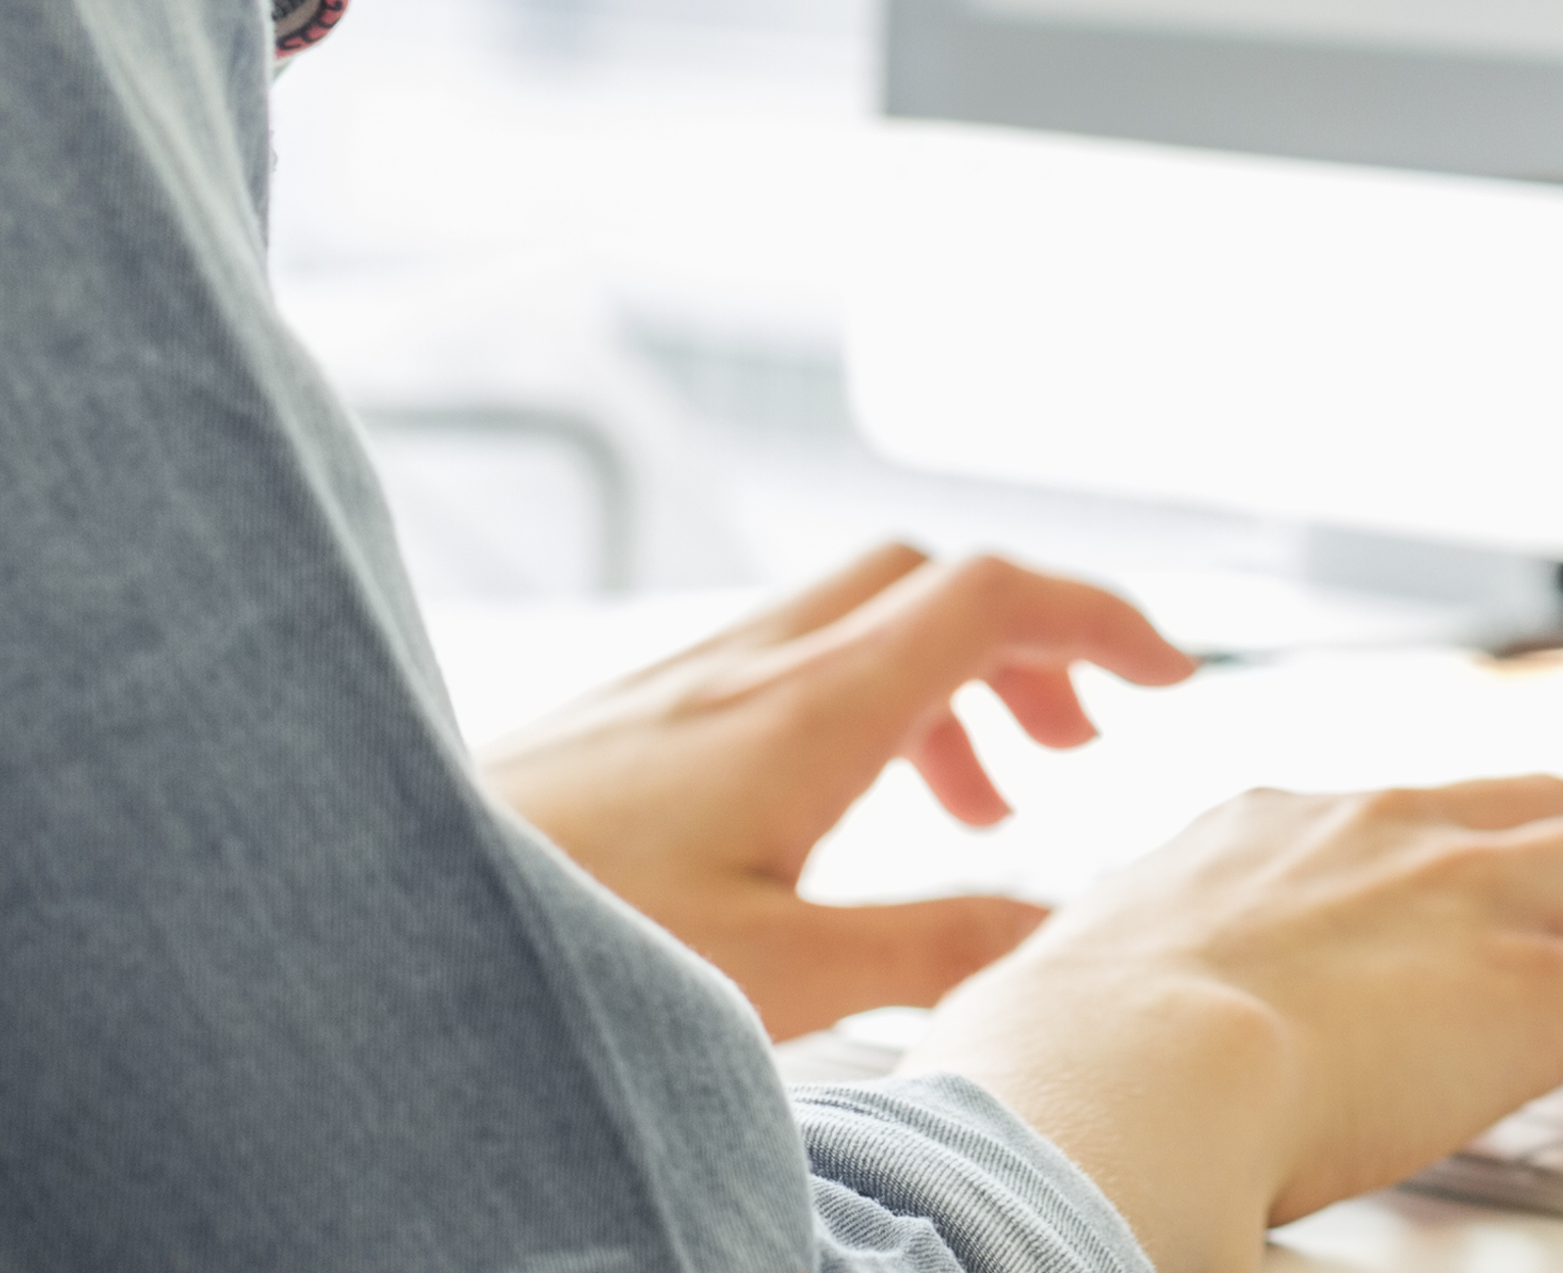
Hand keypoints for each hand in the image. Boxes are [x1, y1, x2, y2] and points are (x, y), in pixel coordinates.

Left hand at [482, 543, 1198, 1034]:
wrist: (390, 912)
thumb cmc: (576, 947)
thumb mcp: (784, 979)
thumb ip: (937, 950)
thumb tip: (1063, 930)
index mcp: (811, 706)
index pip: (994, 596)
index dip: (1102, 619)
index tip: (1171, 677)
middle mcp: (750, 665)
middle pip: (932, 584)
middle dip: (1031, 644)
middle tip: (1077, 747)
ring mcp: (684, 680)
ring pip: (856, 618)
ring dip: (945, 683)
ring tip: (977, 809)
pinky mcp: (632, 715)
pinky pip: (785, 660)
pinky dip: (861, 704)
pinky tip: (842, 813)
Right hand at [915, 774, 1562, 1272]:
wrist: (1115, 1077)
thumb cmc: (1054, 1070)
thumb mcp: (1060, 996)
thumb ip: (1087, 1001)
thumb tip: (1031, 1056)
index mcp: (1263, 834)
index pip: (1392, 815)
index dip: (1445, 870)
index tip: (1449, 932)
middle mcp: (1379, 833)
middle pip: (1534, 805)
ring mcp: (1467, 896)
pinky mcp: (1543, 988)